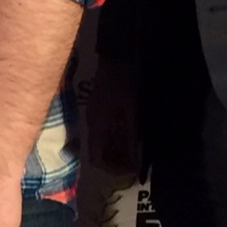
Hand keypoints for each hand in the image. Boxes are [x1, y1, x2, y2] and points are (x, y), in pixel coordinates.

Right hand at [85, 54, 141, 180]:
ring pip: (101, 142)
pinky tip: (129, 135)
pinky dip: (115, 138)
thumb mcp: (131, 113)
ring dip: (116, 150)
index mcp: (96, 127)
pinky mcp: (98, 109)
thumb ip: (131, 137)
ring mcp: (93, 116)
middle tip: (135, 162)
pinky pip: (104, 131)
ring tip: (135, 150)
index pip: (96, 159)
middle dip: (115, 161)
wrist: (116, 56)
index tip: (130, 170)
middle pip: (98, 152)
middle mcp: (91, 124)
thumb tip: (134, 161)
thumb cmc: (124, 85)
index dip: (112, 169)